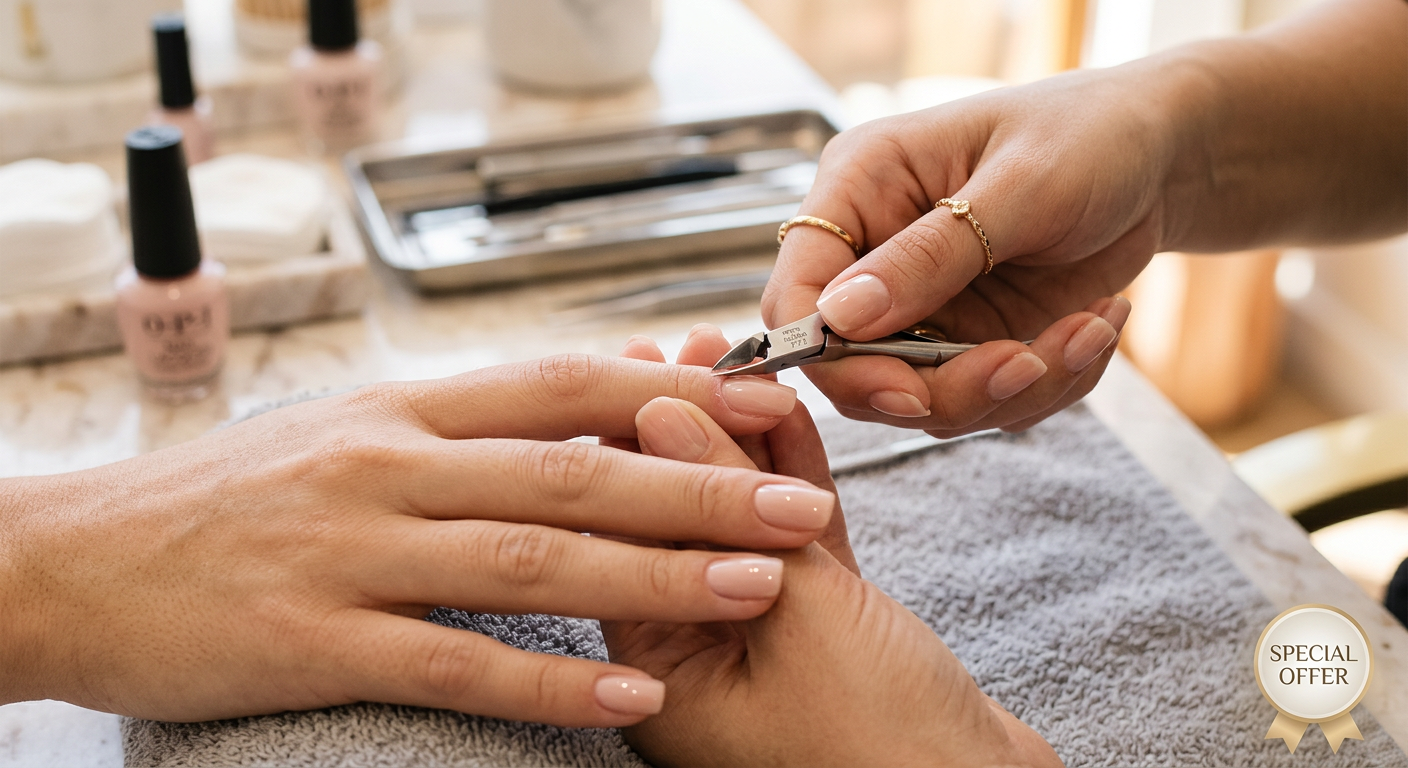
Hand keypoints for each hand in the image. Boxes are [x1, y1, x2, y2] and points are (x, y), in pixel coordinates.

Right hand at [0, 355, 834, 726]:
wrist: (78, 558)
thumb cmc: (229, 495)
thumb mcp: (350, 425)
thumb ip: (471, 416)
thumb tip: (598, 391)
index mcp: (404, 405)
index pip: (564, 384)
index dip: (674, 396)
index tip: (763, 410)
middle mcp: (390, 465)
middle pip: (574, 471)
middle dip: (699, 490)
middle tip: (800, 507)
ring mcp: (354, 552)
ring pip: (533, 563)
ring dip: (655, 577)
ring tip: (755, 589)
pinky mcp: (316, 641)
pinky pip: (456, 663)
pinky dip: (551, 684)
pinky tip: (631, 697)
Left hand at [601, 328, 1060, 766]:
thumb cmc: (890, 753)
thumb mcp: (799, 618)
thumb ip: (729, 512)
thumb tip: (659, 416)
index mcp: (658, 680)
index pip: (623, 539)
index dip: (632, 445)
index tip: (642, 367)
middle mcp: (697, 662)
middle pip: (680, 523)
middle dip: (692, 431)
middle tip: (694, 346)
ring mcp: (760, 645)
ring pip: (744, 524)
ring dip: (749, 444)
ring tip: (744, 359)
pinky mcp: (823, 635)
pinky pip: (796, 545)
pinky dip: (798, 483)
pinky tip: (793, 416)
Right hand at [765, 68, 1165, 435]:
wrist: (1161, 158)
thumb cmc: (1089, 135)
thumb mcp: (1018, 185)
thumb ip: (929, 253)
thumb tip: (840, 317)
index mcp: (860, 190)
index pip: (797, 294)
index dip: (830, 356)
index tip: (905, 391)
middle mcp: (876, 256)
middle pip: (854, 368)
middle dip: (944, 388)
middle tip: (1027, 365)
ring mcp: (923, 307)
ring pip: (924, 400)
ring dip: (1014, 388)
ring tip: (1090, 328)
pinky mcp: (970, 342)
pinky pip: (987, 402)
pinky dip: (1050, 384)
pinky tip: (1095, 326)